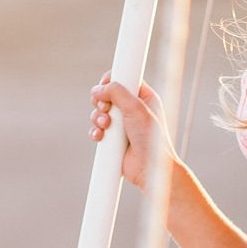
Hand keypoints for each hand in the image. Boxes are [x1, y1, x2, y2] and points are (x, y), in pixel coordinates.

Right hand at [88, 73, 175, 190]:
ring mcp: (122, 124)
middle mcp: (133, 109)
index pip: (123, 78)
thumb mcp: (136, 109)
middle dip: (101, 100)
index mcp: (144, 97)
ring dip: (97, 117)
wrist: (149, 169)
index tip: (104, 85)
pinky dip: (95, 131)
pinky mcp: (113, 138)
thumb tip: (98, 89)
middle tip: (105, 108)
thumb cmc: (150, 139)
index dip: (111, 80)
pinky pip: (97, 129)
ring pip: (99, 111)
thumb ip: (117, 92)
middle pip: (107, 94)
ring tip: (105, 125)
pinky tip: (100, 137)